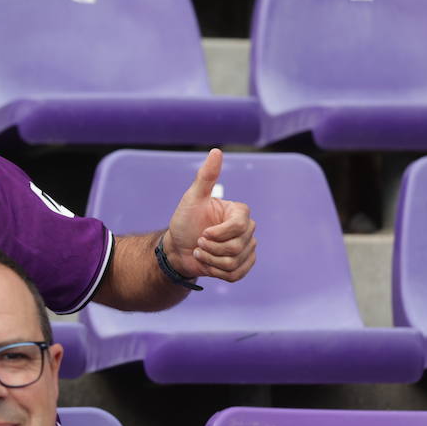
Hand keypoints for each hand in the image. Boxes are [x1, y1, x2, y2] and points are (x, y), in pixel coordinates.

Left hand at [164, 149, 256, 282]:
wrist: (177, 248)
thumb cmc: (184, 221)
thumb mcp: (192, 199)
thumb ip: (206, 177)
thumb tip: (216, 151)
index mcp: (240, 212)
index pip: (239, 227)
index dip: (217, 234)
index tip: (202, 233)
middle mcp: (249, 229)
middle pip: (237, 247)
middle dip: (210, 248)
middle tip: (198, 242)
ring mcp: (248, 248)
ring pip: (234, 262)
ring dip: (210, 260)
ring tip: (201, 252)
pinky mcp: (243, 265)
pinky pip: (235, 275)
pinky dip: (216, 272)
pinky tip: (208, 263)